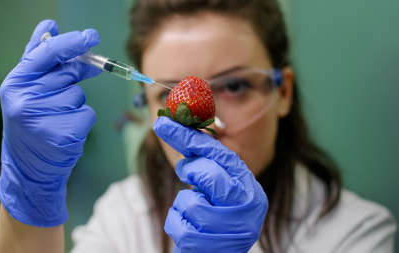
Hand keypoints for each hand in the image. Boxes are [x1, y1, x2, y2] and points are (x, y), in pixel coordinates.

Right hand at [0, 20, 100, 226]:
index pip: (48, 54)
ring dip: (75, 104)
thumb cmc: (31, 119)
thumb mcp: (27, 88)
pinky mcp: (62, 136)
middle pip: (68, 75)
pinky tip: (65, 130)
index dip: (72, 42)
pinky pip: (87, 114)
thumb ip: (39, 57)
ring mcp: (43, 120)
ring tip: (56, 118)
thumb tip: (50, 25)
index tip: (92, 36)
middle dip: (73, 79)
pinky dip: (82, 120)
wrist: (28, 166)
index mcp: (15, 83)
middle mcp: (25, 100)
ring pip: (79, 96)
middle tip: (62, 92)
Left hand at [153, 117, 267, 252]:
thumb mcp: (217, 187)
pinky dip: (175, 222)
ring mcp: (233, 229)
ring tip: (195, 211)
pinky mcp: (211, 247)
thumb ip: (206, 161)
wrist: (218, 252)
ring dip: (183, 204)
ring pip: (190, 202)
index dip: (188, 137)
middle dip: (191, 171)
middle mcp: (248, 206)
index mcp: (249, 185)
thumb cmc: (214, 214)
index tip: (161, 122)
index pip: (218, 153)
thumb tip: (178, 127)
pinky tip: (188, 227)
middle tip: (190, 176)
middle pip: (207, 174)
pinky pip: (178, 225)